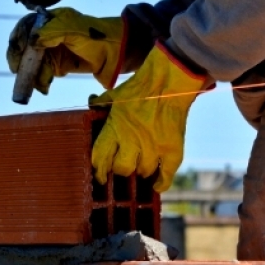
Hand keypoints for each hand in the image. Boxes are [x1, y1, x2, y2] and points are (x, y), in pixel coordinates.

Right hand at [6, 7, 124, 93]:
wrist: (118, 52)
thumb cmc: (97, 36)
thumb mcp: (74, 30)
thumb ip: (53, 33)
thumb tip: (31, 40)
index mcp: (52, 20)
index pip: (28, 26)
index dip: (18, 37)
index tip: (16, 50)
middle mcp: (50, 34)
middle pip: (27, 45)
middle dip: (21, 58)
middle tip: (17, 71)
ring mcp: (55, 50)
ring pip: (33, 61)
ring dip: (30, 72)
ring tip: (33, 83)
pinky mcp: (60, 65)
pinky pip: (43, 72)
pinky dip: (40, 80)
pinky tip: (43, 86)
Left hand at [90, 41, 209, 191]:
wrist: (169, 80)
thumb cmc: (141, 87)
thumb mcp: (116, 94)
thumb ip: (101, 103)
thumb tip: (91, 103)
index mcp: (116, 128)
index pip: (101, 158)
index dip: (99, 170)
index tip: (100, 174)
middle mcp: (134, 140)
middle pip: (123, 169)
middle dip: (121, 169)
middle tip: (123, 165)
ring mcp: (155, 146)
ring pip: (144, 172)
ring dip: (141, 170)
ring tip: (141, 164)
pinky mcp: (173, 149)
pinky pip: (166, 176)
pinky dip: (161, 182)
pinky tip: (156, 183)